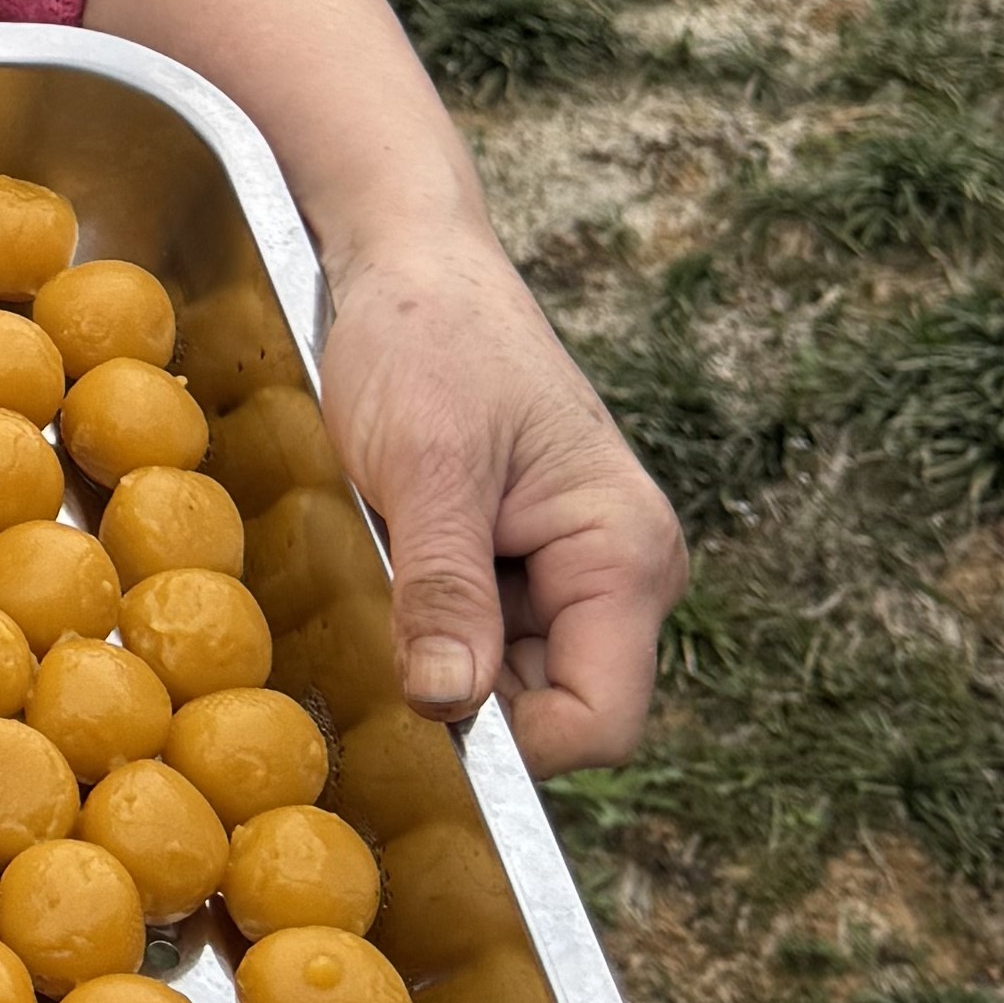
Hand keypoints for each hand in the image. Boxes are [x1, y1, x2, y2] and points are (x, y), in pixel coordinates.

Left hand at [313, 216, 685, 777]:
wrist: (407, 258)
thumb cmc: (426, 340)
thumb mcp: (425, 465)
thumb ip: (444, 588)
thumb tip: (451, 707)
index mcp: (626, 555)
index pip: (597, 721)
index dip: (513, 743)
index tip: (418, 709)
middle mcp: (617, 574)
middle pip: (550, 710)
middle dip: (465, 693)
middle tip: (377, 628)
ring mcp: (569, 569)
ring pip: (506, 678)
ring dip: (436, 651)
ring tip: (383, 571)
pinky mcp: (518, 558)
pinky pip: (479, 632)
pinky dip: (425, 620)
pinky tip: (386, 562)